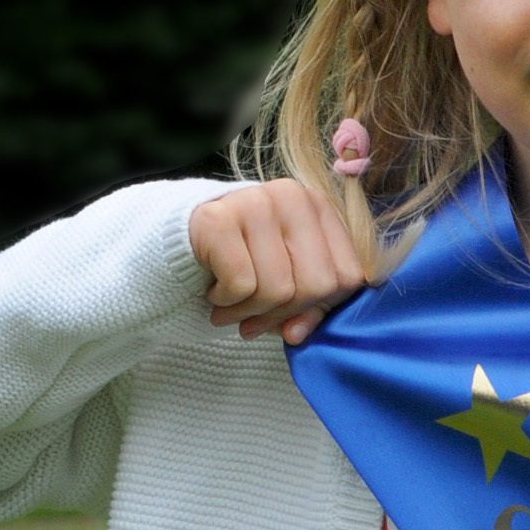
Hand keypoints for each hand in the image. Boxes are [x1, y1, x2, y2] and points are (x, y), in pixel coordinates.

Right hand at [190, 180, 365, 344]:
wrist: (180, 242)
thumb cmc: (244, 263)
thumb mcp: (288, 284)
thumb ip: (308, 309)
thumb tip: (296, 333)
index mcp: (319, 206)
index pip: (349, 277)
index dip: (321, 308)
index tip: (291, 312)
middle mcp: (291, 195)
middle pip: (317, 286)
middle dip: (285, 314)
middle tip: (256, 318)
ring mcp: (254, 201)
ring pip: (279, 290)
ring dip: (250, 314)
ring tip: (232, 307)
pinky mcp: (217, 218)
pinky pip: (242, 285)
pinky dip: (226, 303)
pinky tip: (215, 292)